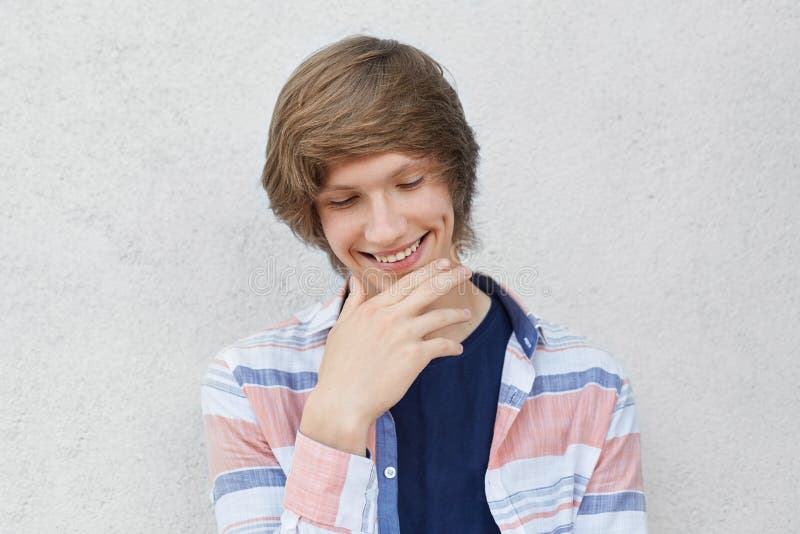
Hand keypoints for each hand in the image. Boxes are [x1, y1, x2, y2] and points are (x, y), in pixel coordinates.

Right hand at [300, 259, 472, 450]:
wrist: (342, 401)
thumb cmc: (338, 369)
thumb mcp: (341, 329)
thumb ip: (353, 303)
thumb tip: (355, 280)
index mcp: (372, 309)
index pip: (406, 283)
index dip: (429, 271)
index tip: (444, 265)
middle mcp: (390, 317)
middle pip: (427, 290)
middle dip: (450, 278)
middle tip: (466, 272)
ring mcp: (403, 335)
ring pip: (439, 316)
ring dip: (457, 314)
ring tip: (467, 314)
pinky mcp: (414, 356)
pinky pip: (442, 345)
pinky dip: (452, 347)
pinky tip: (457, 349)